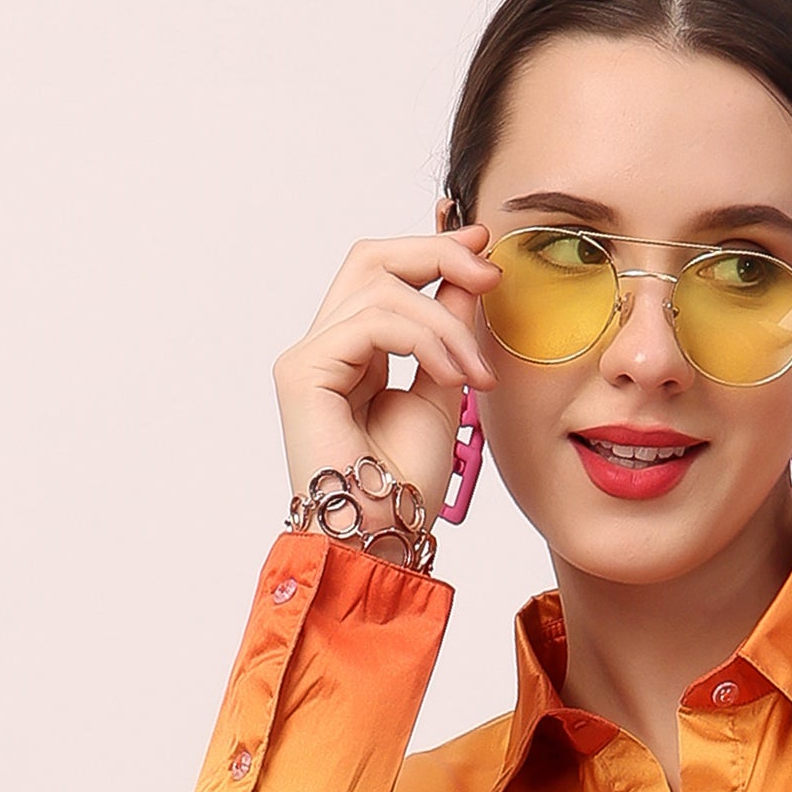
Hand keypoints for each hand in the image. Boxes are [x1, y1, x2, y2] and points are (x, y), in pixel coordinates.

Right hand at [273, 229, 501, 529]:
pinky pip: (374, 323)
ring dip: (445, 322)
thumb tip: (470, 272)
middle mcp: (326, 348)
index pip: (384, 273)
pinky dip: (425, 340)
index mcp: (356, 351)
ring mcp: (309, 357)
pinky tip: (453, 377)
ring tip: (477, 373)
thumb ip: (451, 331)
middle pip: (371, 258)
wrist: (384, 542)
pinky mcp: (303, 371)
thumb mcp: (445, 390)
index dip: (432, 250)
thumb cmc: (407, 488)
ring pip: (380, 287)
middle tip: (488, 274)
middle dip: (436, 255)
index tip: (483, 249)